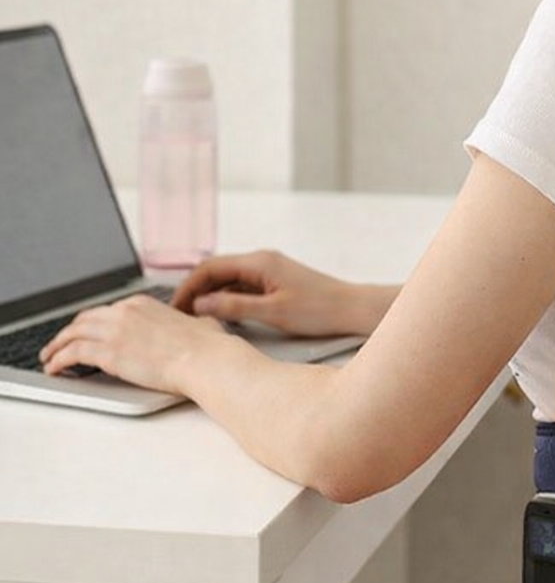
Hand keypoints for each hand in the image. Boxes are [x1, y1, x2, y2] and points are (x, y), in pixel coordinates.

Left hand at [38, 295, 228, 394]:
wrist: (206, 359)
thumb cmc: (209, 347)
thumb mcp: (200, 323)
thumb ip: (191, 322)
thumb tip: (198, 326)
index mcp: (142, 304)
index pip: (106, 311)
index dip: (91, 324)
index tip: (85, 333)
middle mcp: (124, 312)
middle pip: (85, 319)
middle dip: (69, 332)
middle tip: (60, 344)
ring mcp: (114, 331)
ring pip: (72, 334)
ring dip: (56, 346)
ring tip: (49, 358)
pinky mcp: (109, 353)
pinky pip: (72, 353)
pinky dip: (58, 360)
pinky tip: (54, 368)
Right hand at [170, 249, 359, 336]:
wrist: (352, 309)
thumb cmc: (320, 309)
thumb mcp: (272, 312)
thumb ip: (234, 306)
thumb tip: (201, 304)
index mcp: (259, 262)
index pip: (210, 267)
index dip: (188, 287)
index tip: (174, 308)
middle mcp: (261, 262)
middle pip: (215, 272)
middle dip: (195, 292)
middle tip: (179, 316)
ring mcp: (268, 272)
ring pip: (227, 281)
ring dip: (210, 297)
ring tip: (195, 320)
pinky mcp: (274, 283)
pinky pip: (241, 288)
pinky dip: (227, 301)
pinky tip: (221, 319)